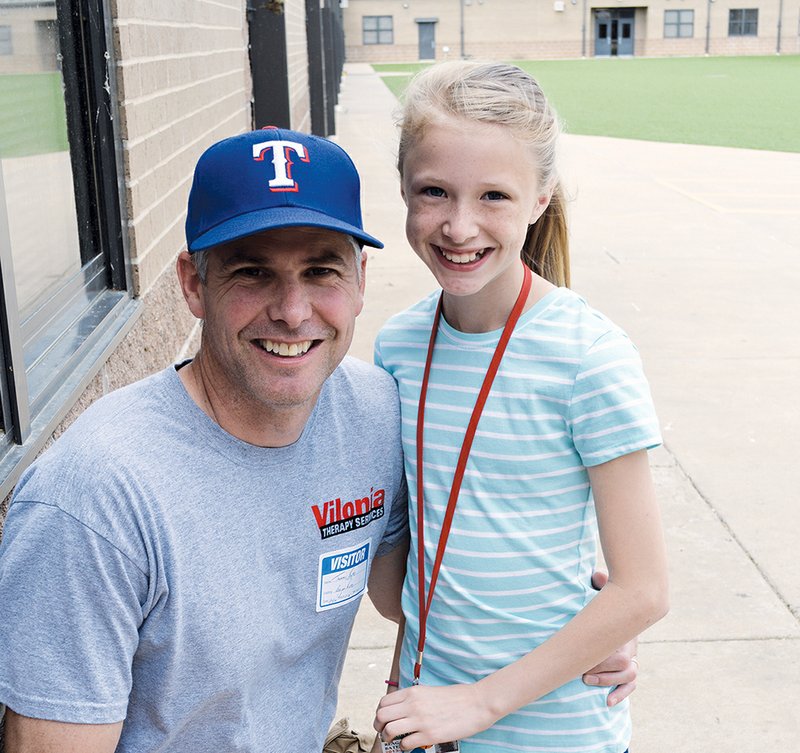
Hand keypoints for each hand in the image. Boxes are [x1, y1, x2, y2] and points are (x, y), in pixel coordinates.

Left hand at [374, 683, 494, 749]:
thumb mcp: (430, 691)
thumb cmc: (456, 697)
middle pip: (382, 716)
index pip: (384, 702)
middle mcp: (413, 705)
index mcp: (413, 692)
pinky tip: (410, 745)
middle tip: (384, 731)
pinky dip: (404, 747)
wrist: (476, 703)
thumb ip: (414, 699)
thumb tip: (401, 710)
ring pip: (389, 730)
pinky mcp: (429, 735)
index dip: (380, 713)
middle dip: (379, 726)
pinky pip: (406, 744)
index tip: (383, 719)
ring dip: (389, 737)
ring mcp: (420, 720)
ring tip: (395, 740)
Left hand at [584, 570, 638, 706]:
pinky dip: (621, 694)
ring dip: (608, 680)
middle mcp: (630, 644)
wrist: (617, 610)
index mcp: (624, 629)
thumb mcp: (601, 592)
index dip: (604, 658)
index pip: (621, 650)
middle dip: (603, 669)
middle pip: (623, 662)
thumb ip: (601, 583)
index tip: (585, 661)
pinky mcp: (627, 669)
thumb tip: (597, 575)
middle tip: (583, 672)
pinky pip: (630, 684)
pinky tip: (607, 702)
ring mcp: (631, 657)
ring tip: (588, 680)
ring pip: (629, 674)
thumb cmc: (602, 602)